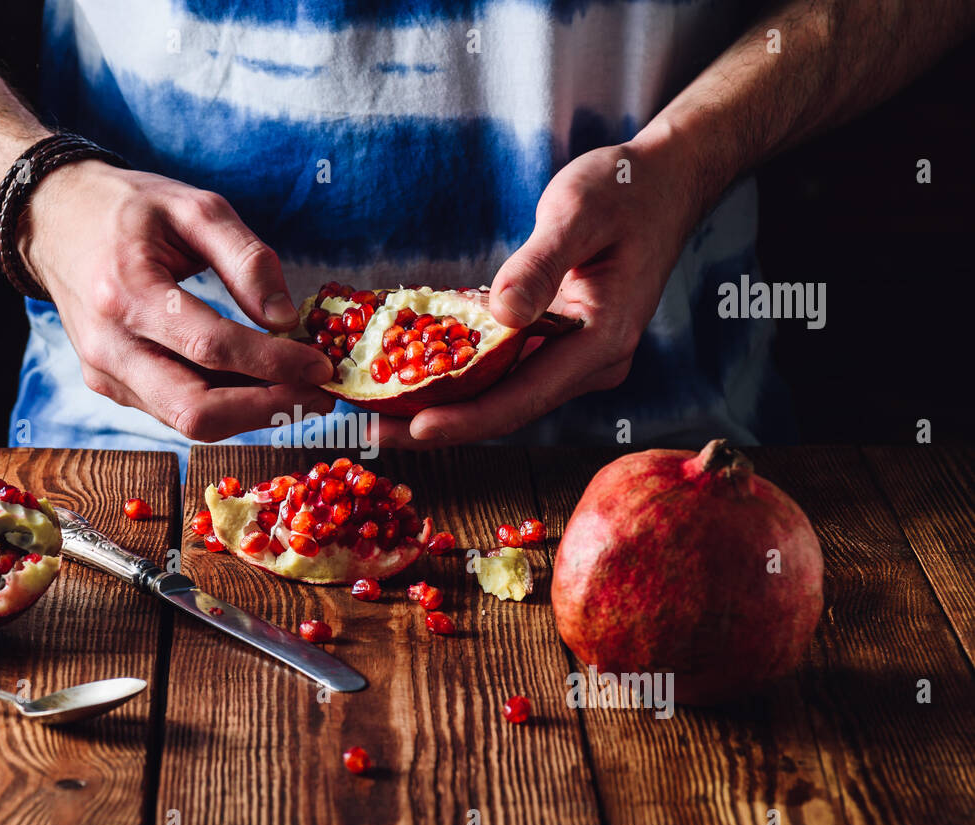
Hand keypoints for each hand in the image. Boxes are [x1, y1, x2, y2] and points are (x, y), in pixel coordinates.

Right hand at [20, 162, 335, 440]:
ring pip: (188, 422)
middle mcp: (110, 346)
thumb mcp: (193, 207)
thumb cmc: (128, 208)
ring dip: (251, 415)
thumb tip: (285, 320)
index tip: (321, 366)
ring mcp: (105, 374)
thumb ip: (246, 258)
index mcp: (127, 293)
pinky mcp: (110, 386)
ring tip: (299, 392)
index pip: (212, 349)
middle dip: (267, 410)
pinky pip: (175, 412)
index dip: (274, 364)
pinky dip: (224, 406)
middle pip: (196, 411)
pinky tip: (258, 386)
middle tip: (318, 396)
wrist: (53, 220)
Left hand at [374, 136, 700, 445]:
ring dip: (444, 403)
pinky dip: (460, 375)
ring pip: (503, 395)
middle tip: (371, 430)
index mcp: (602, 341)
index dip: (466, 419)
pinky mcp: (561, 345)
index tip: (411, 430)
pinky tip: (412, 374)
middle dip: (440, 421)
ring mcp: (577, 358)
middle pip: (506, 408)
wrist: (664, 183)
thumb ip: (540, 263)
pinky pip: (505, 370)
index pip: (523, 398)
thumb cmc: (624, 190)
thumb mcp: (577, 212)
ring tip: (378, 411)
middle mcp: (591, 363)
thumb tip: (502, 315)